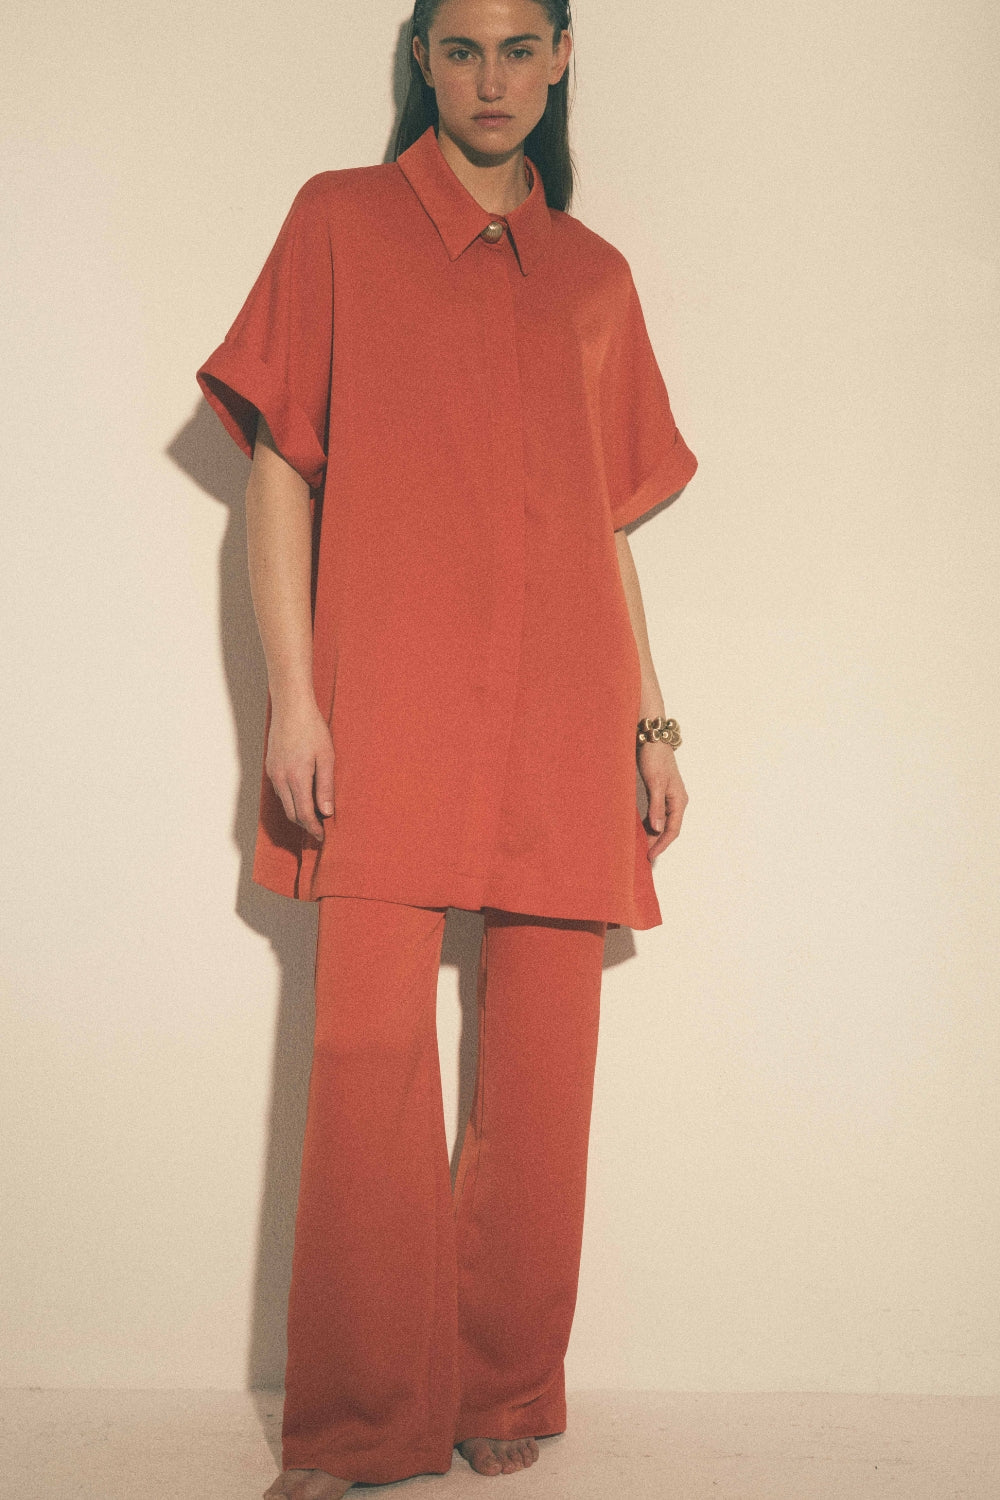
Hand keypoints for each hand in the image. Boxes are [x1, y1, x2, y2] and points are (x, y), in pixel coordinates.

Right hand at [265, 700, 335, 841]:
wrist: (291, 708)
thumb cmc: (312, 729)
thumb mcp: (327, 758)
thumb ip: (326, 787)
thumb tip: (327, 812)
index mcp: (297, 778)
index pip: (304, 814)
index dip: (314, 829)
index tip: (322, 837)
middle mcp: (281, 779)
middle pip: (292, 813)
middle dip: (305, 825)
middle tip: (319, 831)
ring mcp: (273, 773)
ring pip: (284, 803)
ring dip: (298, 813)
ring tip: (314, 817)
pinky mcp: (271, 767)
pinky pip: (280, 791)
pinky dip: (291, 800)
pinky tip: (303, 797)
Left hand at [638, 741, 687, 859]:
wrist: (652, 739)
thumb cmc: (655, 758)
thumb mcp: (654, 783)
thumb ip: (656, 807)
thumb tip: (657, 829)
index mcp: (679, 800)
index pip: (673, 830)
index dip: (662, 845)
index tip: (651, 856)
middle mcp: (676, 801)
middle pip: (668, 829)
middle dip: (657, 842)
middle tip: (643, 854)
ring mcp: (669, 798)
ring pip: (662, 822)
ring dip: (652, 834)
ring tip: (640, 845)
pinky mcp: (660, 793)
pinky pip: (657, 814)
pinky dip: (649, 823)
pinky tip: (640, 829)